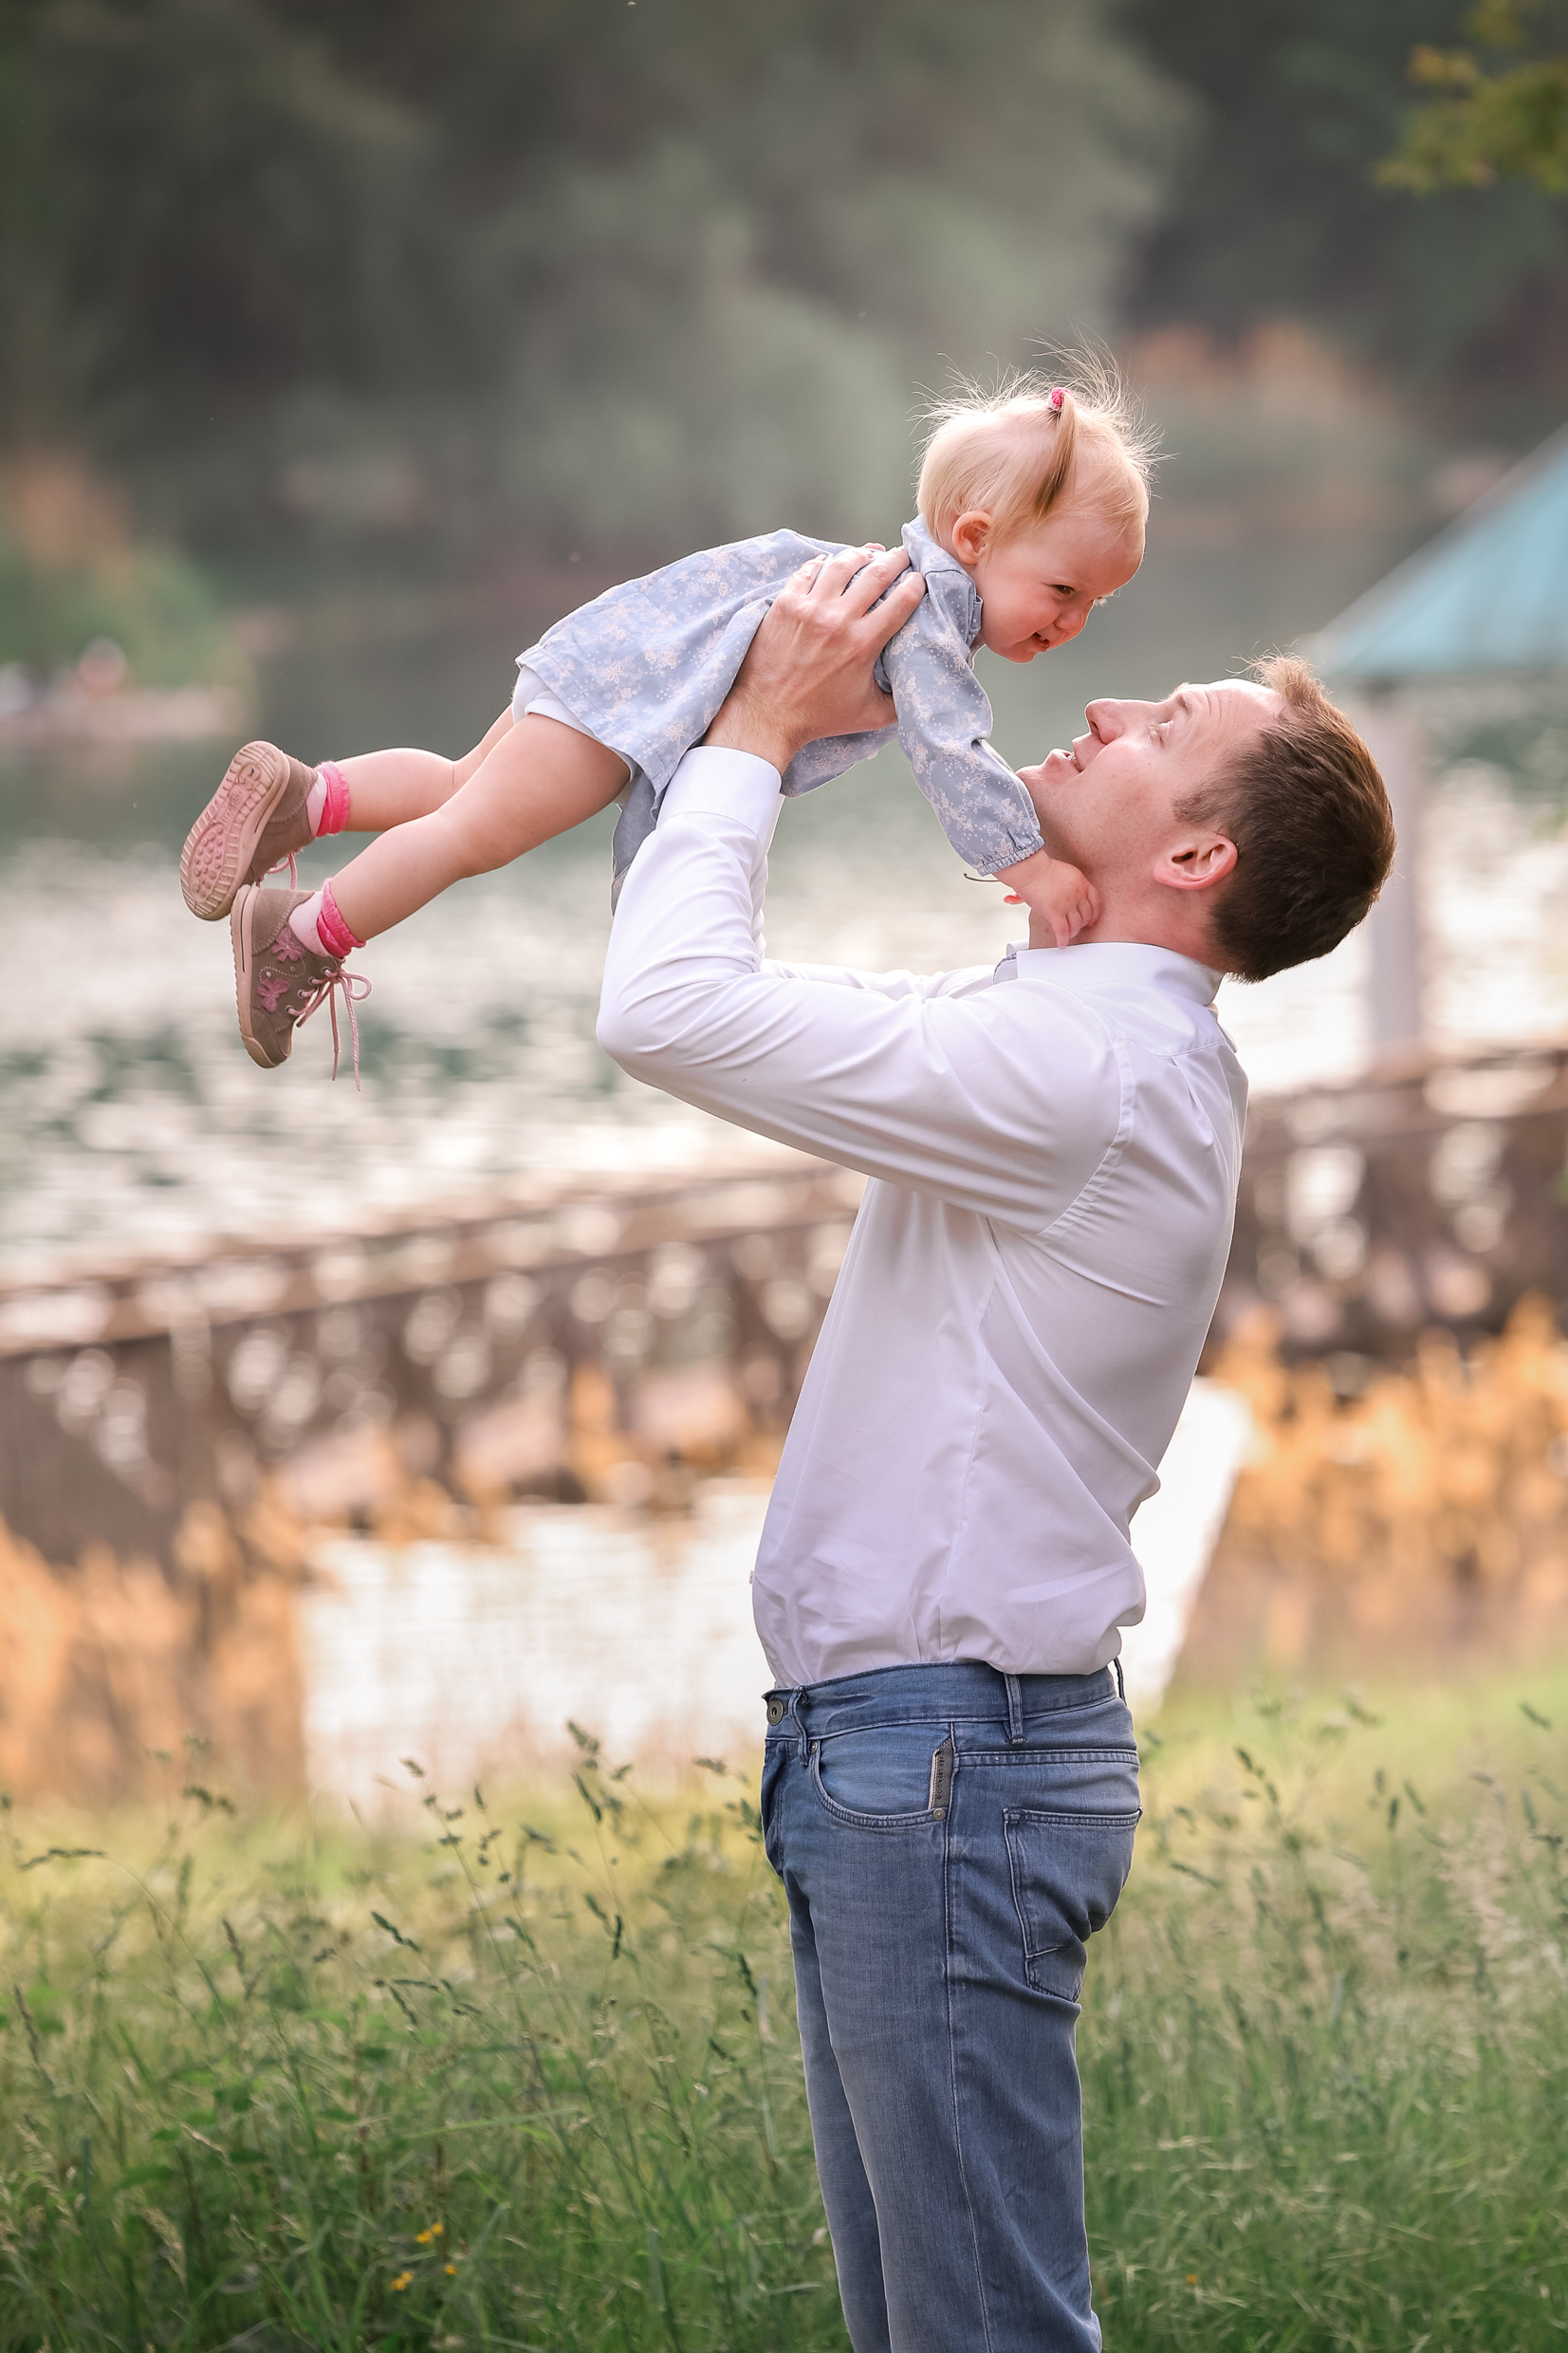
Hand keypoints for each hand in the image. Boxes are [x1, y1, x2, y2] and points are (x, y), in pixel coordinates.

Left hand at [703, 544, 925, 772]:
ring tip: (869, 554)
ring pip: (843, 564)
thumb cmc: (819, 718)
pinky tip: (831, 564)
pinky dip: (823, 563)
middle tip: (902, 554)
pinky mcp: (785, 604)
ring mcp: (809, 608)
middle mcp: (838, 620)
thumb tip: (921, 686)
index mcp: (863, 644)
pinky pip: (809, 571)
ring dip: (861, 554)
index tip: (920, 578)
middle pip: (877, 572)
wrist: (767, 715)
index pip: (902, 599)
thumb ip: (901, 701)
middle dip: (896, 559)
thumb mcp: (870, 715)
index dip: (917, 584)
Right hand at [997, 849, 1102, 949]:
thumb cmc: (1043, 870)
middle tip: (1078, 927)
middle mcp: (1077, 894)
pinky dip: (1063, 939)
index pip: (1096, 902)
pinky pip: (1062, 931)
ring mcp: (1067, 904)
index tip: (1093, 919)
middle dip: (1082, 924)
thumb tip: (1070, 898)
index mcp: (1082, 882)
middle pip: (1086, 915)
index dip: (1095, 913)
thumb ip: (1072, 885)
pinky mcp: (1055, 912)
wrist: (1031, 870)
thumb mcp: (1066, 873)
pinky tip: (1062, 943)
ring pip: (1075, 925)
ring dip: (1072, 932)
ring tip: (1069, 935)